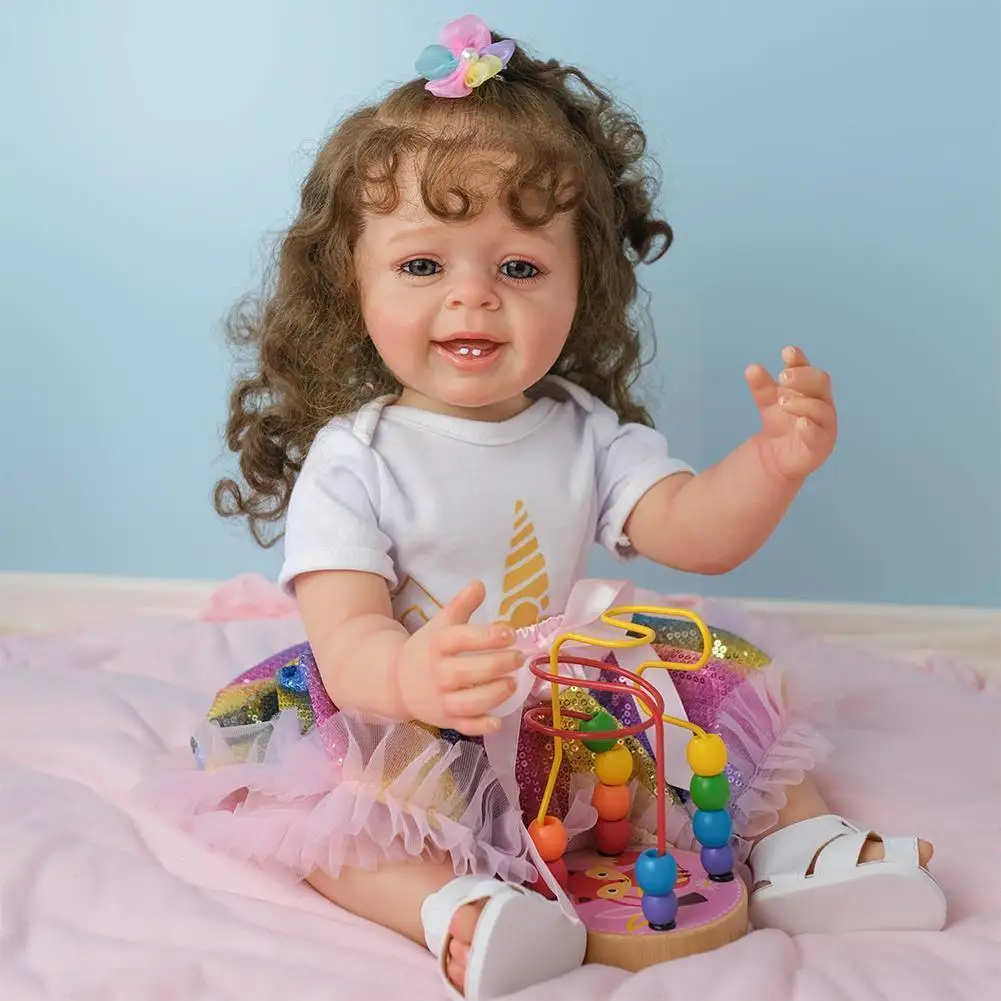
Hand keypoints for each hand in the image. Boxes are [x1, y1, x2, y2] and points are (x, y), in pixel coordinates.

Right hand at [394, 581, 523, 735]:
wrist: (396, 682)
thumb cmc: (427, 649)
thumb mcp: (441, 624)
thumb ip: (461, 605)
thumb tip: (480, 583)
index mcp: (437, 645)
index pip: (462, 639)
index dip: (488, 636)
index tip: (510, 632)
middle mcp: (438, 673)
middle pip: (468, 672)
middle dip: (497, 664)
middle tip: (518, 657)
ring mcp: (441, 699)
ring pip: (468, 702)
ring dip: (493, 695)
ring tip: (512, 683)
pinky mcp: (446, 720)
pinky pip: (464, 727)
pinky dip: (480, 727)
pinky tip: (498, 721)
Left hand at [745, 346, 836, 481]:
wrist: (778, 457)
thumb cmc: (781, 423)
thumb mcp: (768, 402)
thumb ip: (762, 386)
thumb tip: (751, 368)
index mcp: (811, 389)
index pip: (809, 369)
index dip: (799, 361)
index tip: (787, 352)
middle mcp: (822, 403)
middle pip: (820, 382)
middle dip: (802, 377)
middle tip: (782, 377)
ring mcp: (824, 424)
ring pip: (820, 408)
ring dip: (801, 402)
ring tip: (781, 402)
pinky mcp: (820, 446)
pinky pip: (818, 436)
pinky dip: (810, 429)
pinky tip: (802, 424)